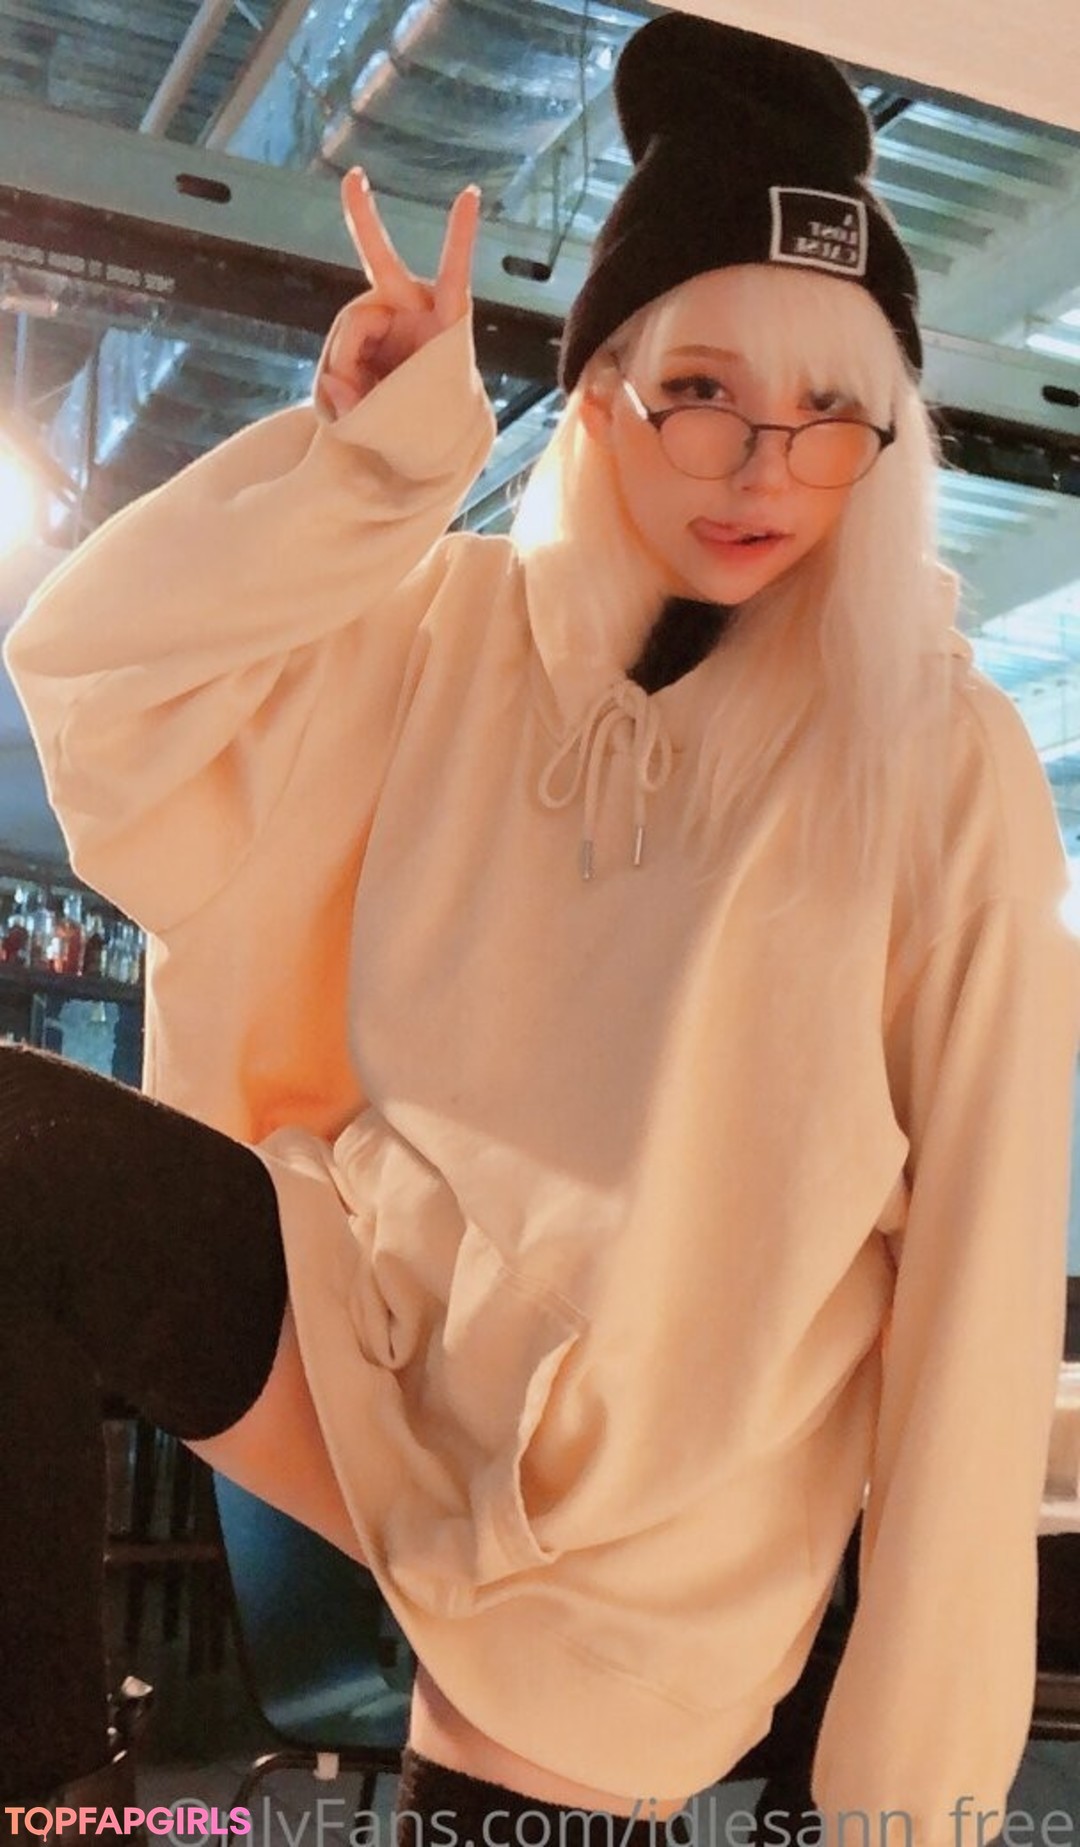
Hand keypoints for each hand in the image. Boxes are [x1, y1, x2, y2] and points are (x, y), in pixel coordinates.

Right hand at [319, 168, 480, 417]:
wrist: (419, 435)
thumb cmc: (423, 420)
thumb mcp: (403, 415)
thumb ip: (367, 398)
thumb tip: (333, 380)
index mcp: (445, 323)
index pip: (455, 278)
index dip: (460, 238)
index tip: (469, 195)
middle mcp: (414, 311)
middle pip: (382, 264)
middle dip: (365, 220)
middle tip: (352, 178)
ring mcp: (387, 319)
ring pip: (351, 329)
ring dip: (349, 365)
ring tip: (363, 398)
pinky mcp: (367, 334)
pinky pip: (344, 344)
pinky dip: (340, 367)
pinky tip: (346, 390)